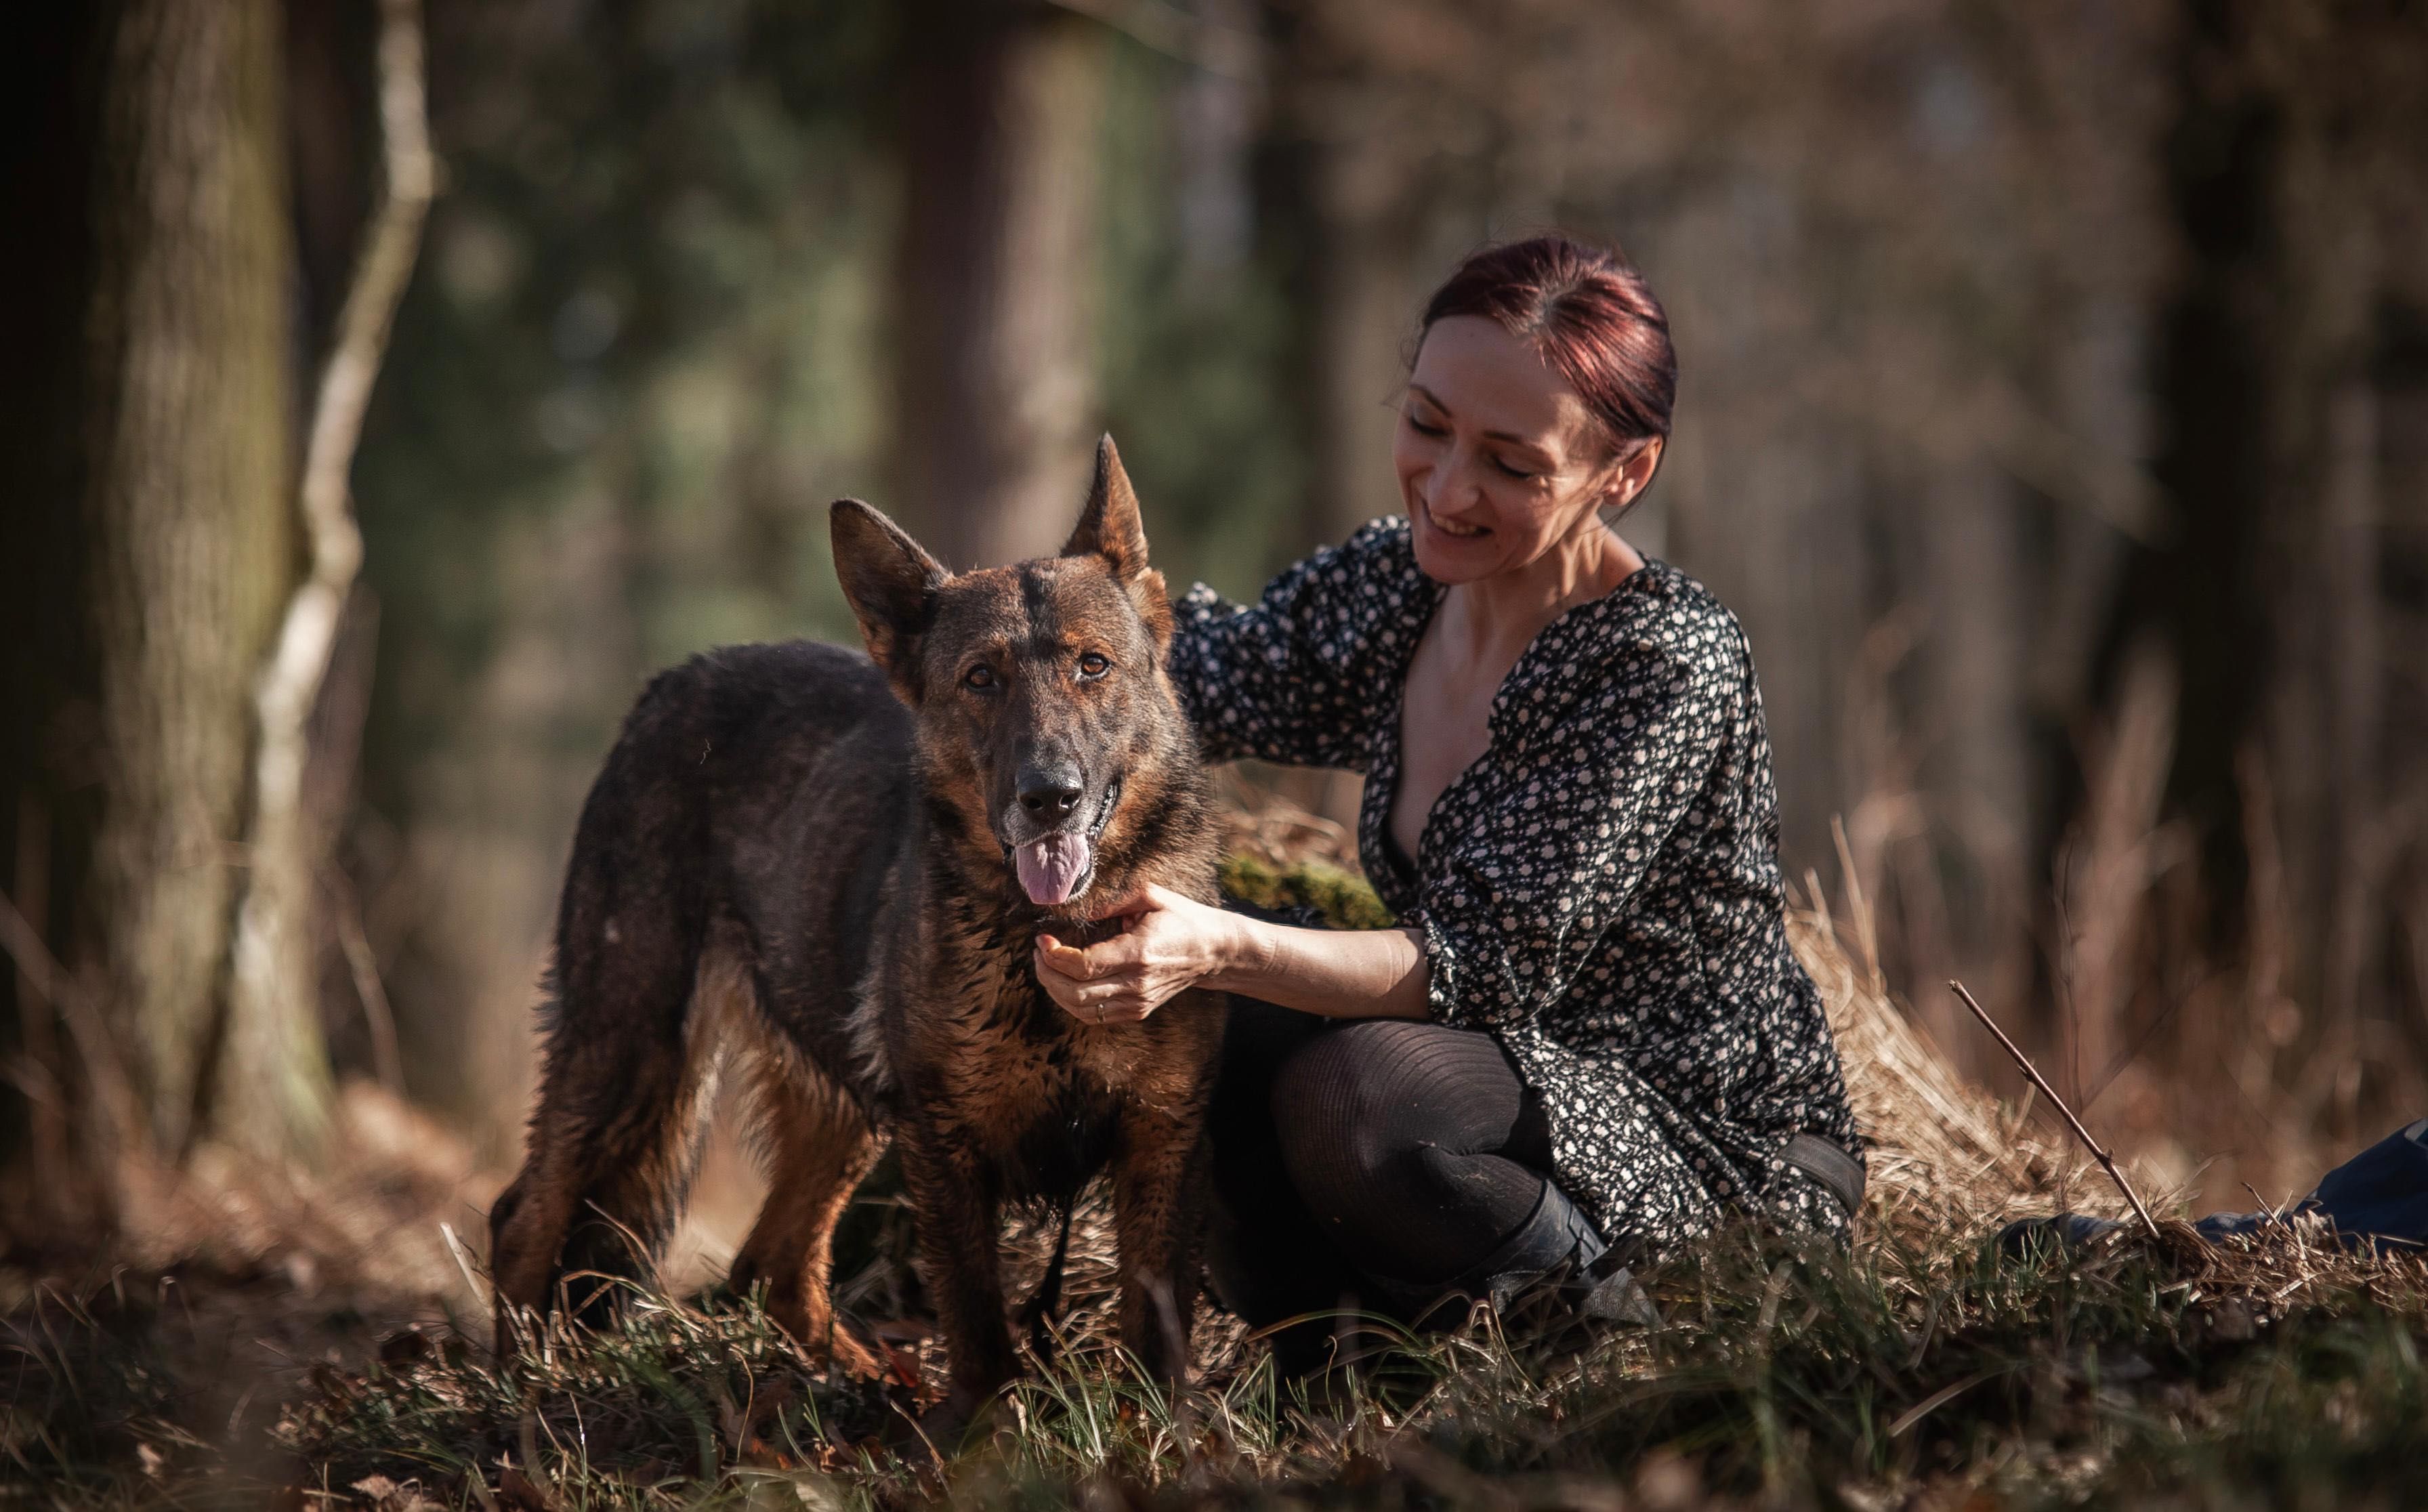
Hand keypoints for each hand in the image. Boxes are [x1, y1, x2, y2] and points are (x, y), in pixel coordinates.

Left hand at [1033, 884, 1235, 1024]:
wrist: (1212, 951)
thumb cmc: (1180, 918)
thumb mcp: (1150, 895)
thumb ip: (1111, 900)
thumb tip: (1074, 908)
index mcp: (1139, 953)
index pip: (1083, 966)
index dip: (1054, 955)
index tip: (1043, 938)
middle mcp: (1137, 984)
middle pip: (1075, 993)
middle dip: (1047, 973)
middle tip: (1039, 952)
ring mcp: (1138, 1002)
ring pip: (1080, 1009)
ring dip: (1055, 990)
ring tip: (1047, 967)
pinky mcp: (1138, 1011)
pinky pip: (1094, 1016)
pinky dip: (1071, 1002)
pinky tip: (1065, 982)